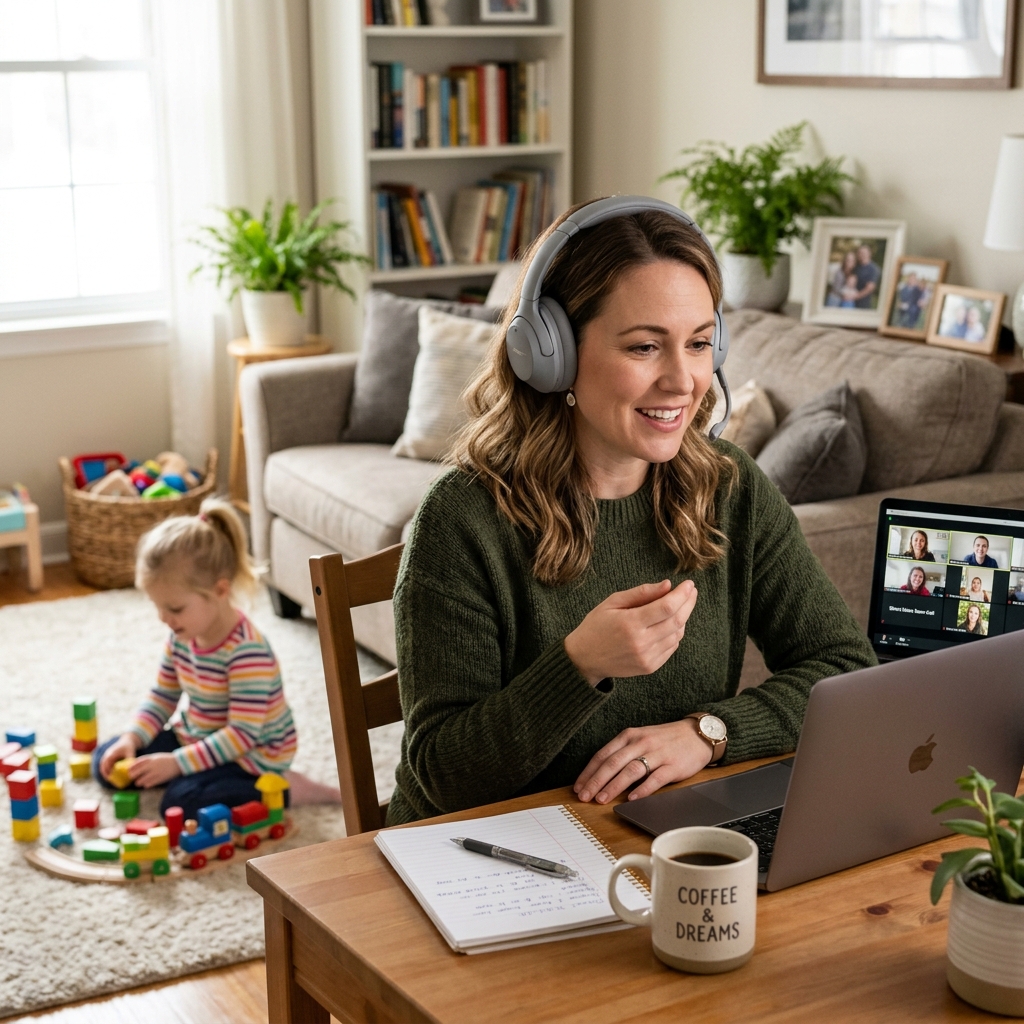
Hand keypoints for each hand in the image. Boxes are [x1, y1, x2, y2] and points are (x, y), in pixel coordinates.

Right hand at [99, 733, 140, 779]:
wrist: (127, 740)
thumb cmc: (129, 747)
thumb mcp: (130, 752)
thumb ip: (130, 760)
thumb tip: (130, 768)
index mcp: (112, 753)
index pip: (107, 763)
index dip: (107, 770)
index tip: (110, 777)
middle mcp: (108, 754)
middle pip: (102, 765)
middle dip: (104, 772)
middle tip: (108, 780)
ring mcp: (107, 754)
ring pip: (102, 764)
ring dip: (104, 771)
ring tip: (108, 778)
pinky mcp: (108, 756)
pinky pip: (104, 763)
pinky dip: (105, 768)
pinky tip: (109, 774)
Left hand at [128, 752, 181, 788]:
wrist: (179, 763)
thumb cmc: (165, 759)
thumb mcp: (155, 756)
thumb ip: (145, 760)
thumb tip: (133, 766)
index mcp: (149, 759)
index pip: (134, 765)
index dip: (130, 769)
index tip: (129, 771)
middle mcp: (151, 766)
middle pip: (134, 774)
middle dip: (132, 777)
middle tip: (134, 777)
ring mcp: (154, 773)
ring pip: (139, 781)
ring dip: (139, 782)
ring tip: (141, 781)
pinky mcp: (158, 780)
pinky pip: (147, 785)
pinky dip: (146, 785)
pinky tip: (148, 783)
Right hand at [564, 580, 697, 685]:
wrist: (584, 659)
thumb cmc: (596, 626)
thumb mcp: (612, 602)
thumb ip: (641, 593)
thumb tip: (667, 585)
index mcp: (630, 623)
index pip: (667, 607)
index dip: (682, 594)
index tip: (689, 584)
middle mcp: (641, 642)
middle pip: (677, 620)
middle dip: (688, 603)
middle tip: (691, 591)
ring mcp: (647, 657)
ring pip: (677, 634)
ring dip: (682, 618)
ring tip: (678, 606)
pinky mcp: (650, 667)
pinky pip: (672, 647)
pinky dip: (675, 633)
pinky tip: (669, 623)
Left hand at [573, 718, 712, 804]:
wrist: (696, 734)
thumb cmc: (665, 739)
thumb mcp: (640, 738)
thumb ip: (623, 753)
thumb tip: (600, 775)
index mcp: (629, 736)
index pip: (603, 754)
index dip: (589, 772)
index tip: (578, 787)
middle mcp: (641, 742)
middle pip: (613, 763)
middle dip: (596, 781)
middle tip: (584, 796)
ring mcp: (657, 753)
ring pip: (631, 770)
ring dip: (614, 786)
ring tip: (602, 799)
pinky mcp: (673, 765)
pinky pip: (655, 778)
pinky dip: (642, 789)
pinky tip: (631, 798)